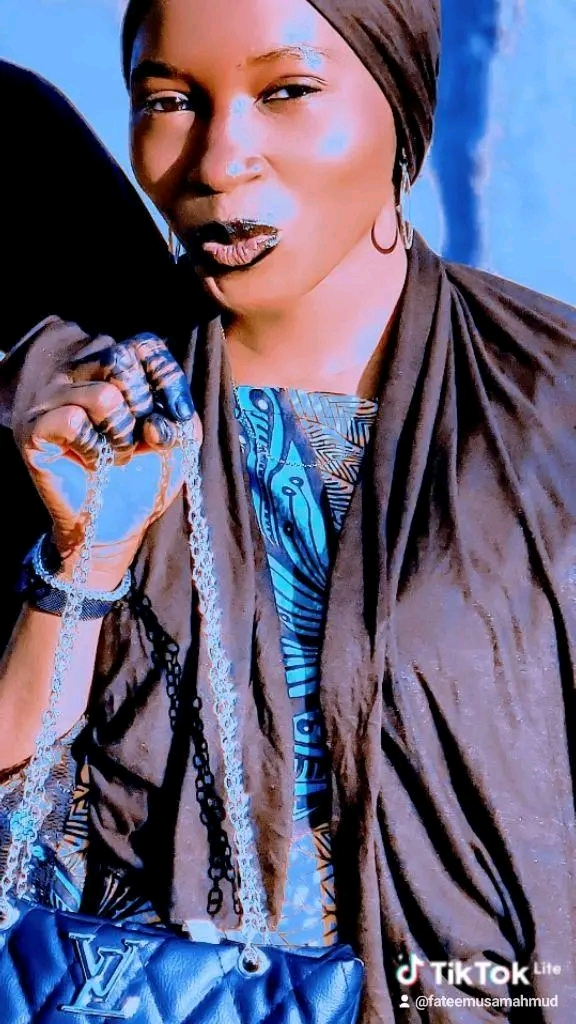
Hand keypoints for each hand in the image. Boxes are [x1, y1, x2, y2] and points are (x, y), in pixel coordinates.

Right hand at [17, 333, 201, 587]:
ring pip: (101, 396)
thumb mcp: (182, 436)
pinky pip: (72, 421)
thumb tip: (152, 420)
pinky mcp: (34, 429)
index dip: (167, 379)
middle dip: (144, 407)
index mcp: (115, 368)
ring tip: (116, 453)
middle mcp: (79, 374)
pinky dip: (93, 448)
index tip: (176, 415)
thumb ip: (180, 410)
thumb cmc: (148, 471)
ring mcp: (52, 398)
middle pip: (121, 362)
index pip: (144, 344)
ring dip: (121, 434)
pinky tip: (91, 460)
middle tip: (137, 438)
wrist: (123, 520)